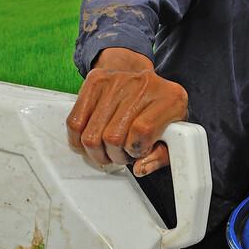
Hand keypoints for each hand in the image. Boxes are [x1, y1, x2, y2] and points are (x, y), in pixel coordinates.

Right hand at [66, 47, 186, 175]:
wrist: (145, 80)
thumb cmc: (160, 114)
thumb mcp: (173, 138)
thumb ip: (160, 157)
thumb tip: (139, 168)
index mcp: (170, 99)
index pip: (142, 131)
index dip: (135, 150)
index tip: (138, 152)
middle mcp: (144, 84)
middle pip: (113, 136)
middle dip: (115, 155)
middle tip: (122, 153)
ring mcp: (117, 80)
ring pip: (91, 134)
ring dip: (97, 151)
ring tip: (109, 147)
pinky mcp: (95, 80)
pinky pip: (75, 122)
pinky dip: (79, 140)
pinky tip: (92, 141)